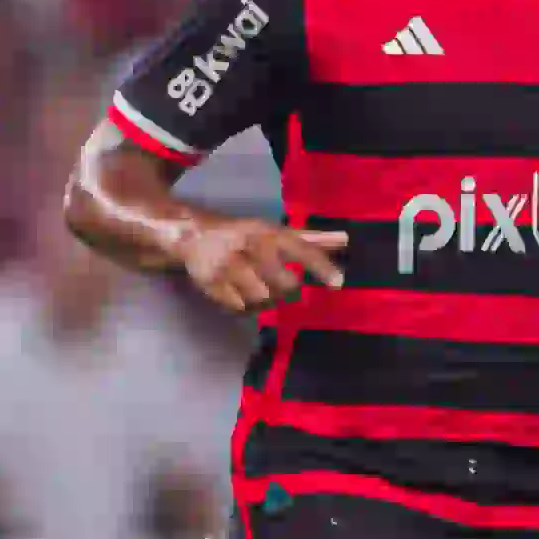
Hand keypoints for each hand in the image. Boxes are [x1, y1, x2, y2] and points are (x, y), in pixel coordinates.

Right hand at [173, 218, 347, 313]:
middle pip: (284, 283)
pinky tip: (244, 296)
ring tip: (262, 291)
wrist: (192, 235)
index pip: (301, 249)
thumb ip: (306, 239)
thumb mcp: (271, 230)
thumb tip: (345, 240)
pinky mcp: (212, 284)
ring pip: (262, 299)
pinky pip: (240, 307)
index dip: (321, 267)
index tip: (338, 284)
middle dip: (288, 289)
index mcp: (267, 232)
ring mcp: (228, 267)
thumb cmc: (241, 234)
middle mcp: (249, 248)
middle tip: (286, 287)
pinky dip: (247, 306)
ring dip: (267, 300)